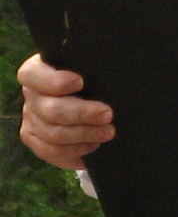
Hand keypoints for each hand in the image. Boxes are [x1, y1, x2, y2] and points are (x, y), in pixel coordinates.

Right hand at [18, 54, 114, 169]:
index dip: (54, 81)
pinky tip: (94, 145)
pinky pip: (51, 152)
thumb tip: (108, 66)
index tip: (80, 82)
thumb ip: (91, 65)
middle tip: (108, 114)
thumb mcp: (91, 64)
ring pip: (53, 134)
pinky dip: (75, 150)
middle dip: (82, 113)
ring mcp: (30, 118)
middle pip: (50, 110)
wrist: (94, 94)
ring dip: (84, 135)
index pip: (32, 74)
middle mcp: (31, 94)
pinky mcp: (34, 139)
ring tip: (108, 132)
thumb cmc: (95, 73)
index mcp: (38, 68)